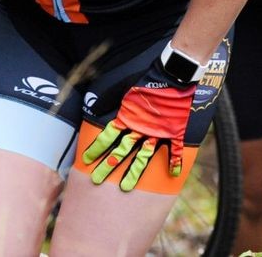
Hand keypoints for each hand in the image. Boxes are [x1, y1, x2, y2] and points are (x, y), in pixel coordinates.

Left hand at [81, 61, 194, 191]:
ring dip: (134, 173)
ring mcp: (157, 132)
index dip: (96, 149)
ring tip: (125, 187)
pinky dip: (175, 162)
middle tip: (96, 180)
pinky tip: (173, 174)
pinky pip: (175, 149)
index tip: (86, 161)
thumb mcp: (125, 88)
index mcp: (128, 118)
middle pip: (121, 152)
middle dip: (107, 166)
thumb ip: (110, 98)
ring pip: (143, 157)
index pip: (107, 137)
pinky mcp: (173, 131)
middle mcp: (140, 129)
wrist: (172, 74)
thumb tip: (94, 106)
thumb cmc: (148, 80)